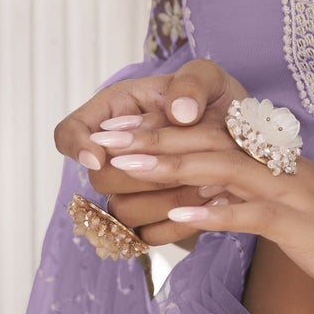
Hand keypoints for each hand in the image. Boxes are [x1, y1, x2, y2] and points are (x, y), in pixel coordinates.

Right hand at [53, 58, 250, 248]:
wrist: (244, 139)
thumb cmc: (216, 102)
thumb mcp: (210, 78)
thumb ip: (193, 84)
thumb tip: (179, 112)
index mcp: (117, 112)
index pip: (69, 132)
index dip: (76, 146)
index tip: (100, 157)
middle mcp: (117, 154)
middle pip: (99, 178)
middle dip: (142, 174)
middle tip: (189, 165)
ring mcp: (132, 190)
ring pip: (122, 211)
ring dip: (167, 199)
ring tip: (210, 183)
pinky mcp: (153, 218)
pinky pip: (149, 235)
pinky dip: (180, 223)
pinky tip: (209, 204)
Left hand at [75, 83, 313, 312]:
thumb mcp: (280, 211)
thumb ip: (241, 197)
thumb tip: (196, 196)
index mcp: (272, 157)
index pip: (208, 131)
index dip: (158, 128)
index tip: (114, 129)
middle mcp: (279, 164)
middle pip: (207, 141)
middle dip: (151, 138)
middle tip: (104, 139)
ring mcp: (289, 190)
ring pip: (222, 167)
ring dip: (171, 165)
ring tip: (127, 166)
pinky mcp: (298, 223)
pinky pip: (250, 213)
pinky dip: (214, 212)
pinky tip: (178, 215)